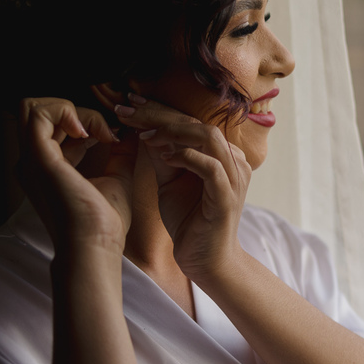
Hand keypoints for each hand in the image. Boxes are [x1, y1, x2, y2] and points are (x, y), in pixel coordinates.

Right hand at [16, 97, 134, 254]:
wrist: (96, 246)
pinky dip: (67, 111)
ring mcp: (31, 159)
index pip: (55, 125)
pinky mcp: (38, 158)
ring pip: (35, 107)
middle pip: (40, 112)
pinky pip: (39, 114)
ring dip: (74, 110)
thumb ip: (119, 152)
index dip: (87, 120)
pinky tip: (91, 132)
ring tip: (99, 132)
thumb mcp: (116, 177)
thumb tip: (129, 131)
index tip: (114, 135)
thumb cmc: (104, 224)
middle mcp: (33, 161)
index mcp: (47, 166)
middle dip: (78, 111)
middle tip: (106, 131)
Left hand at [116, 95, 250, 278]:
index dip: (160, 110)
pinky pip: (210, 167)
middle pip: (199, 123)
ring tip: (146, 134)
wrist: (206, 260)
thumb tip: (144, 129)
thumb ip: (163, 156)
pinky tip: (163, 157)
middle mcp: (233, 161)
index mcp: (222, 155)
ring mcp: (234, 178)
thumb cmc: (190, 221)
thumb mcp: (170, 181)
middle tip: (129, 109)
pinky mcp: (227, 197)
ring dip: (174, 132)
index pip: (191, 122)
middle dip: (161, 114)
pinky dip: (186, 157)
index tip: (129, 103)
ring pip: (208, 138)